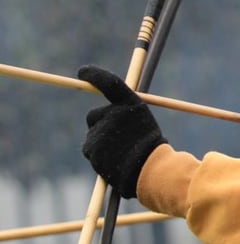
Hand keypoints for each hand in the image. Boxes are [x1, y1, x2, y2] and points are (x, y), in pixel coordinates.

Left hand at [79, 65, 166, 198]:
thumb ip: (125, 113)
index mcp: (130, 104)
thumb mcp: (144, 123)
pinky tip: (116, 161)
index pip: (109, 82)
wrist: (151, 171)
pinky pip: (91, 150)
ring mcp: (100, 131)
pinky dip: (100, 156)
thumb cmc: (152, 147)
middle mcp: (112, 114)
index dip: (95, 75)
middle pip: (94, 115)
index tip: (83, 71)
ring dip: (103, 142)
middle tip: (116, 136)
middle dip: (101, 124)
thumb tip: (110, 104)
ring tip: (123, 152)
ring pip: (93, 135)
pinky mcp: (91, 148)